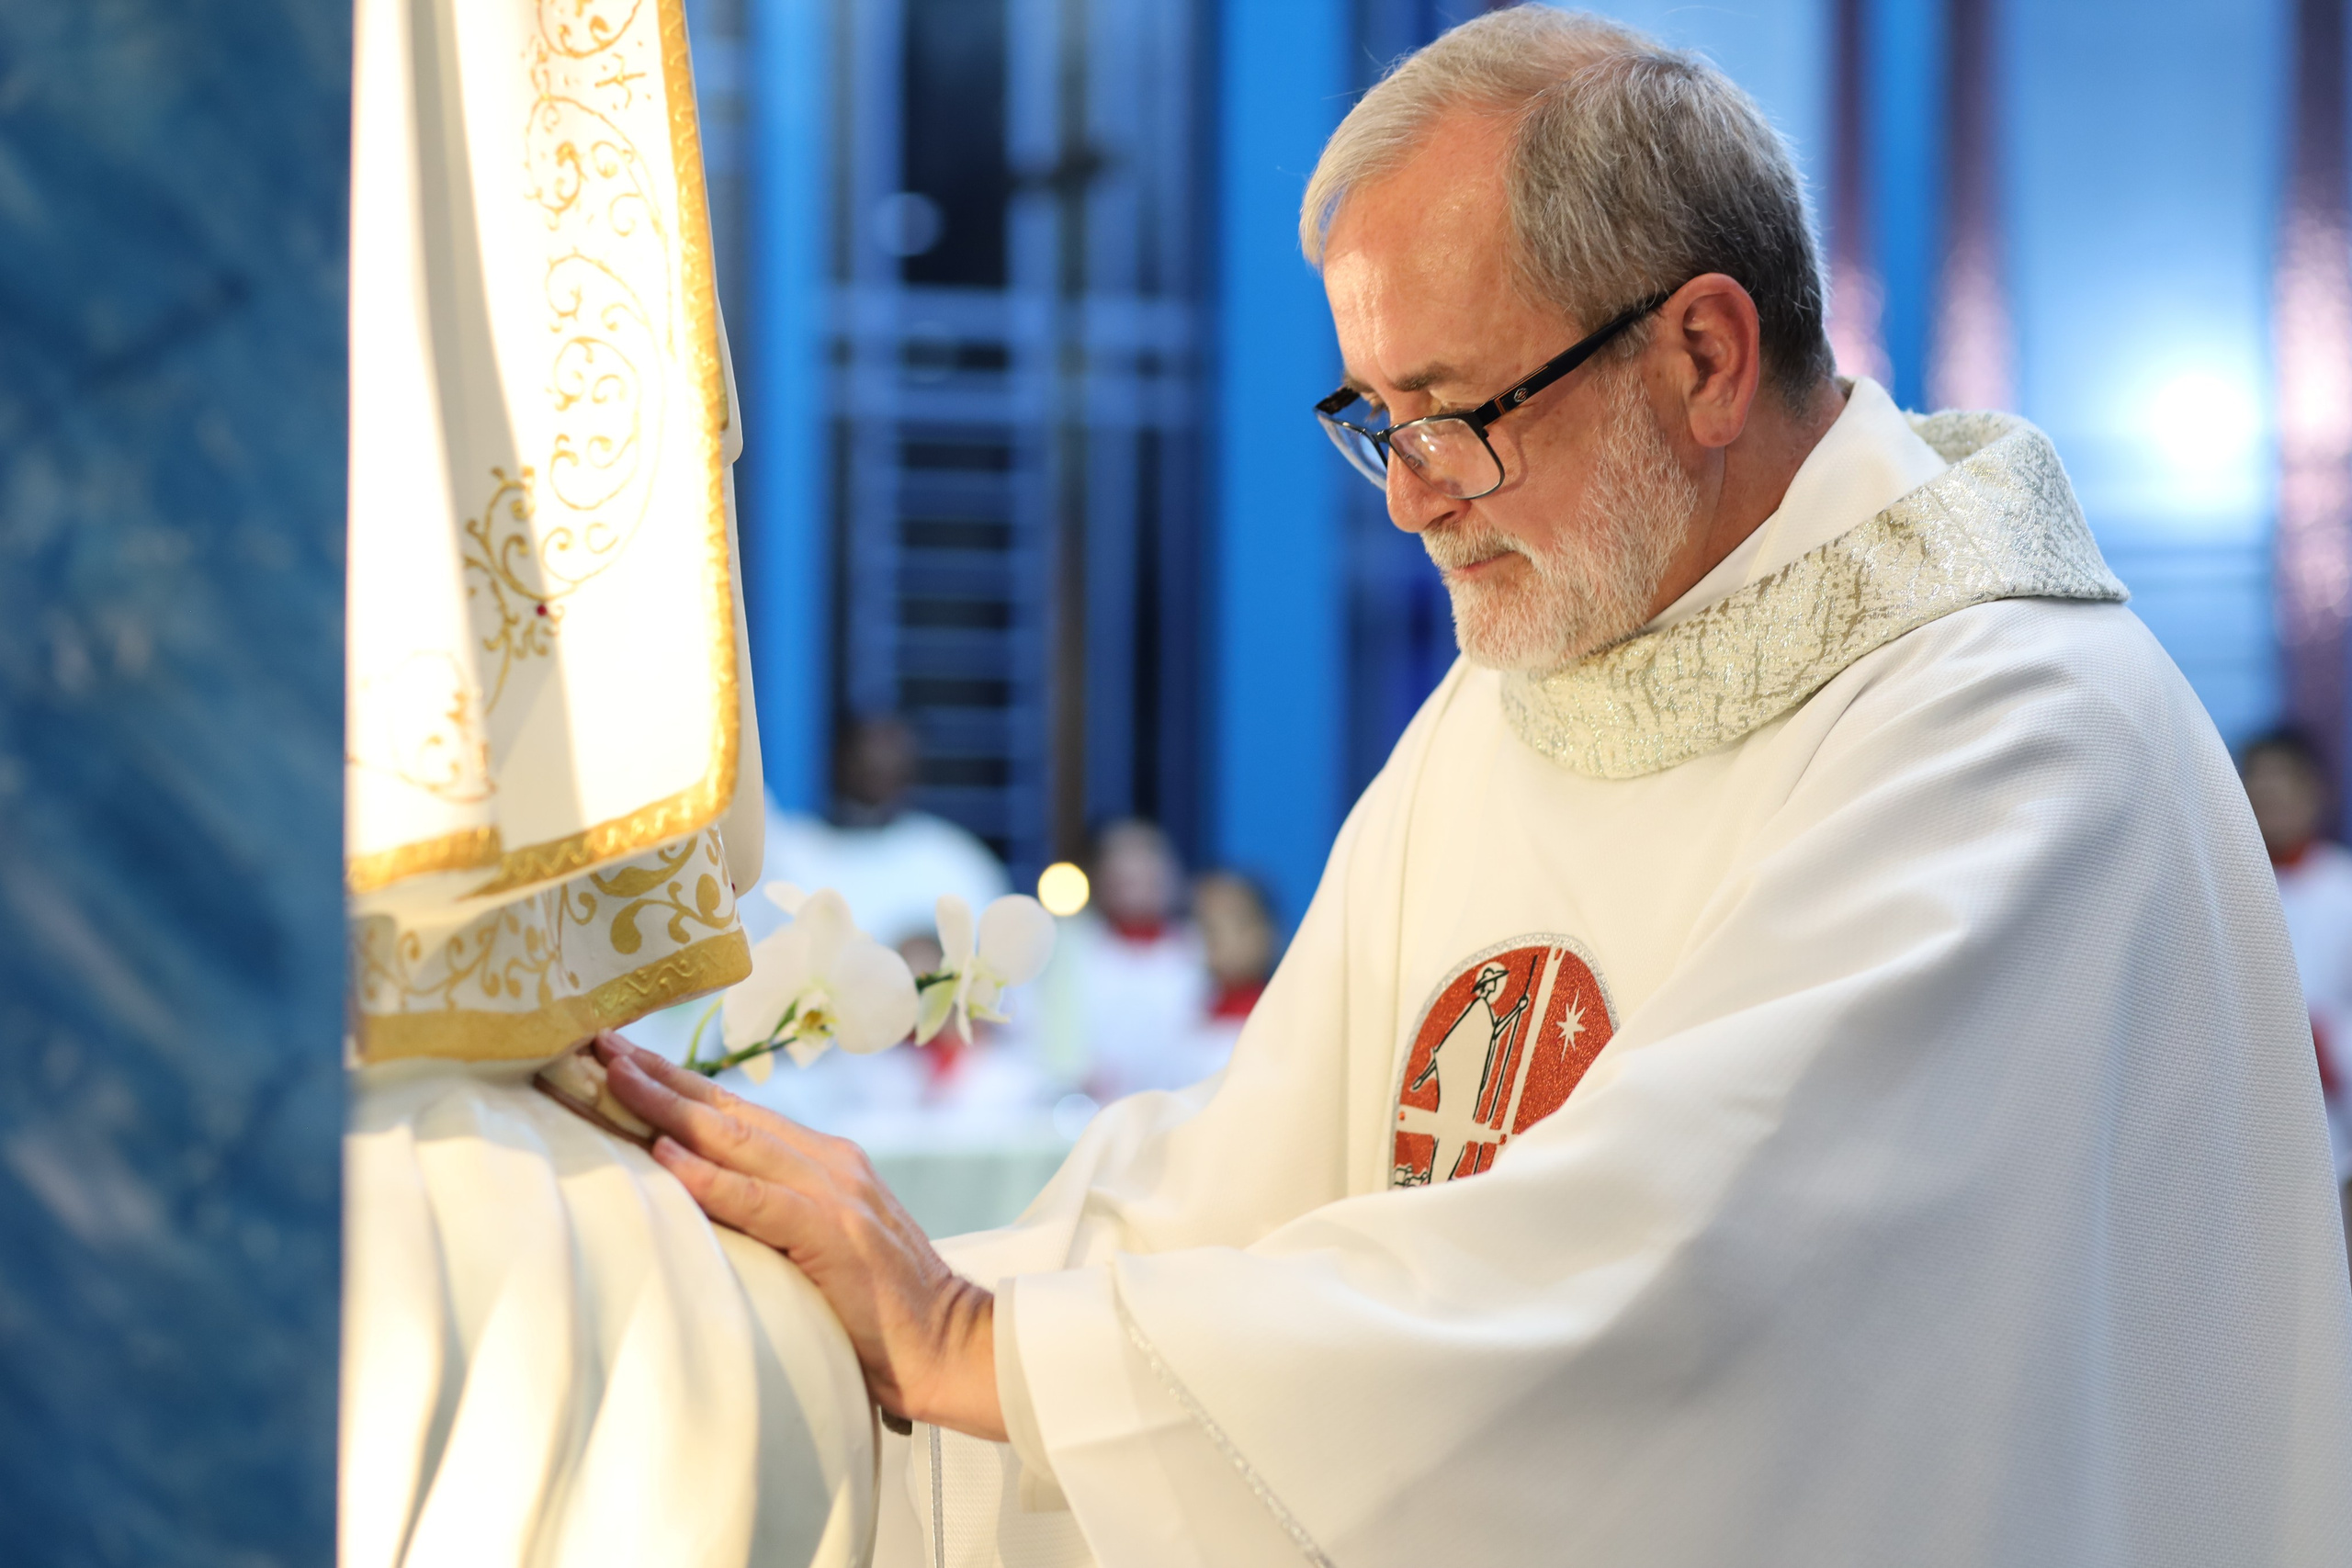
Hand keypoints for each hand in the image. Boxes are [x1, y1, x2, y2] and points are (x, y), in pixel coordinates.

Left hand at [595, 1034, 1005, 1440]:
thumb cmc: (881, 1312)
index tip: (619, 1056)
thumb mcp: (823, 1245)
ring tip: (615, 1080)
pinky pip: (760, 1201)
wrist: (953, 1346)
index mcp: (827, 1162)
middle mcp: (831, 1163)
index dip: (677, 1084)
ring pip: (738, 1141)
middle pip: (730, 1113)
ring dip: (670, 1107)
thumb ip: (775, 1215)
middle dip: (661, 1077)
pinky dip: (710, 1177)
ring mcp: (838, 1195)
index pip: (738, 1115)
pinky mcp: (837, 1236)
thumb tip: (698, 1205)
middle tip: (598, 1044)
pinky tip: (667, 1157)